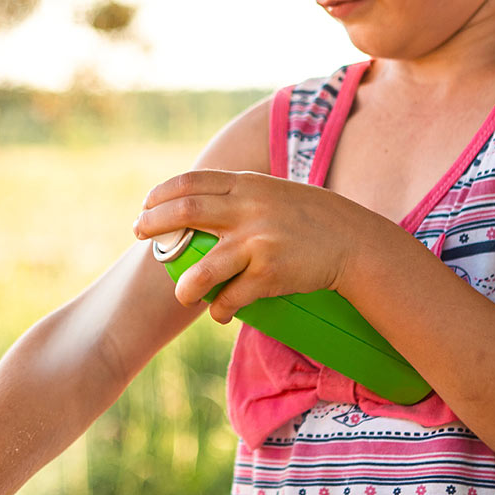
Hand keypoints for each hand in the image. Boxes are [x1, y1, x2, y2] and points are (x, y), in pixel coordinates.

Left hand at [132, 169, 379, 323]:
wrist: (355, 243)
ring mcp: (259, 242)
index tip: (146, 205)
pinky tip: (217, 313)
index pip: (192, 182)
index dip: (162, 194)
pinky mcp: (270, 274)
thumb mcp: (275, 194)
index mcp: (248, 186)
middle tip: (139, 235)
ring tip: (182, 294)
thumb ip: (242, 198)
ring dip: (184, 286)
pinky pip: (231, 298)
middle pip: (185, 213)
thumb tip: (200, 209)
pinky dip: (219, 309)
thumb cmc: (314, 220)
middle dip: (154, 225)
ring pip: (203, 269)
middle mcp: (249, 210)